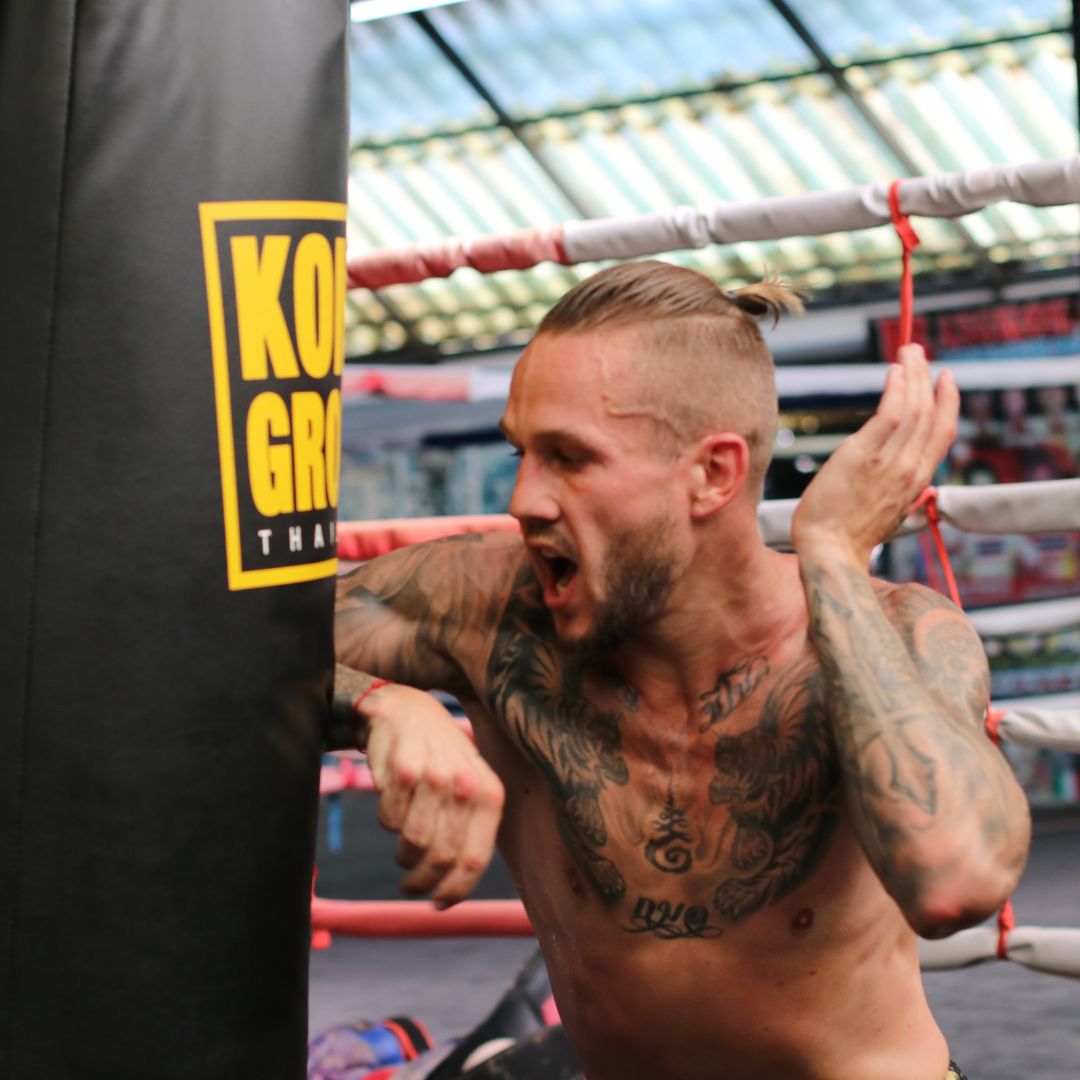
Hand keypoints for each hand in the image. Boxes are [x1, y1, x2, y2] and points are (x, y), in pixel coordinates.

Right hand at [361, 684, 504, 907]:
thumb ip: (470, 831)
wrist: (408, 710)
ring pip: (412, 843)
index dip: (454, 890)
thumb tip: (455, 889)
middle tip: (411, 885)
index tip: (437, 904)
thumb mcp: (469, 787)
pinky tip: (393, 805)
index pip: (474, 859)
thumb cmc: (441, 759)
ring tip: (403, 847)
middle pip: (441, 856)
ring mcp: (435, 776)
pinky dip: (387, 821)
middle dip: (422, 880)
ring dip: (403, 854)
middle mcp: (467, 784)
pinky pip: (388, 820)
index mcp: (490, 793)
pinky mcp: (403, 770)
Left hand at [791, 345, 958, 566]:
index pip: (942, 434)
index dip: (947, 403)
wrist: (829, 550)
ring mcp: (890, 462)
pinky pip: (890, 413)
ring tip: (907, 351)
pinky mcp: (864, 455)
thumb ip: (902, 493)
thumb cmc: (847, 535)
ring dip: (912, 374)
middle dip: (927, 377)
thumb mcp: (887, 513)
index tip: (944, 380)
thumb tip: (915, 486)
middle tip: (919, 352)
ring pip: (913, 408)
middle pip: (930, 413)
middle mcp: (910, 469)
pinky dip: (896, 388)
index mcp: (917, 482)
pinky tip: (893, 371)